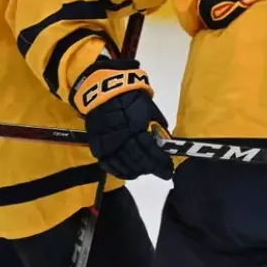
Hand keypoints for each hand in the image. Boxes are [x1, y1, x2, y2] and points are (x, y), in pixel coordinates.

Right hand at [71, 58, 173, 180]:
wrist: (105, 92)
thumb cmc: (132, 99)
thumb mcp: (150, 110)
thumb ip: (157, 127)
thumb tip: (166, 141)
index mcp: (138, 130)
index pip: (152, 153)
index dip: (162, 163)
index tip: (169, 170)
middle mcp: (123, 141)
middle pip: (139, 161)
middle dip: (152, 169)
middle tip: (160, 172)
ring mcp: (109, 146)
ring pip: (124, 166)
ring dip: (137, 171)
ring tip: (145, 172)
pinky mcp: (98, 147)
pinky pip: (109, 165)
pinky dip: (119, 171)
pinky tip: (128, 174)